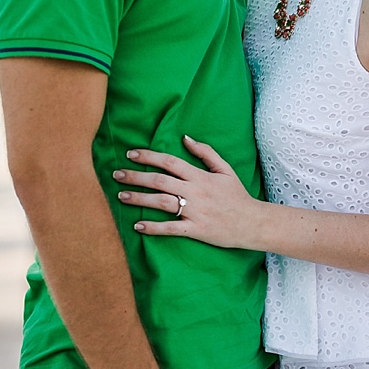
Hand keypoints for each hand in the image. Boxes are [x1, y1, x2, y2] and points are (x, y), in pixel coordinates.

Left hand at [114, 136, 261, 248]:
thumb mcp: (225, 170)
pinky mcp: (196, 229)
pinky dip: (154, 227)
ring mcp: (195, 211)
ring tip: (121, 197)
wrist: (252, 222)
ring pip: (162, 202)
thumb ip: (206, 152)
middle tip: (116, 174)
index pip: (170, 162)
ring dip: (139, 199)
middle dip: (136, 176)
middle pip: (160, 180)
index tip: (131, 154)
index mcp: (201, 176)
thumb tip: (185, 138)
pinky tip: (138, 226)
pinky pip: (171, 228)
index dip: (149, 156)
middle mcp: (195, 191)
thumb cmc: (238, 195)